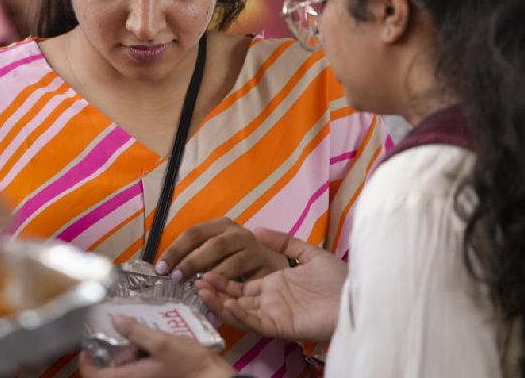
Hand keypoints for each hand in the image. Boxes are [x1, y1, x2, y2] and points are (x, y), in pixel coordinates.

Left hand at [80, 316, 234, 377]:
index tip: (86, 345)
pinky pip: (139, 369)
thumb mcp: (162, 342)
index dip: (85, 362)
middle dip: (116, 349)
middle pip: (111, 369)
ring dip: (131, 350)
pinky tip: (154, 343)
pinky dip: (142, 355)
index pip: (95, 376)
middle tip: (127, 332)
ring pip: (126, 368)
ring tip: (145, 334)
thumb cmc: (190, 365)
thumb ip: (136, 331)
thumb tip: (114, 320)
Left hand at [157, 218, 288, 283]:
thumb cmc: (236, 260)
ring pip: (231, 261)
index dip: (176, 250)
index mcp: (220, 226)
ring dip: (212, 276)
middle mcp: (237, 233)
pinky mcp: (266, 264)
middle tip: (176, 278)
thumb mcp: (215, 253)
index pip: (194, 233)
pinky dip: (231, 286)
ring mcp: (254, 247)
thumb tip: (166, 270)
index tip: (160, 268)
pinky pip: (246, 277)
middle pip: (212, 244)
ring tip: (197, 288)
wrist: (272, 266)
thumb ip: (196, 257)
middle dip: (191, 262)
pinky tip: (218, 294)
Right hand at [195, 228, 345, 341]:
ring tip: (202, 290)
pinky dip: (240, 314)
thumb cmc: (339, 279)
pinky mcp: (283, 326)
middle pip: (234, 300)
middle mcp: (270, 302)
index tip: (202, 270)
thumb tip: (257, 229)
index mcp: (274, 286)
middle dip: (214, 292)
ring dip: (220, 303)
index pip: (240, 286)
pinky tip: (227, 302)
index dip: (221, 280)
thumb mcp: (309, 253)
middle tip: (195, 281)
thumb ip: (284, 242)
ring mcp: (275, 315)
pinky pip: (256, 322)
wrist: (360, 295)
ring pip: (240, 313)